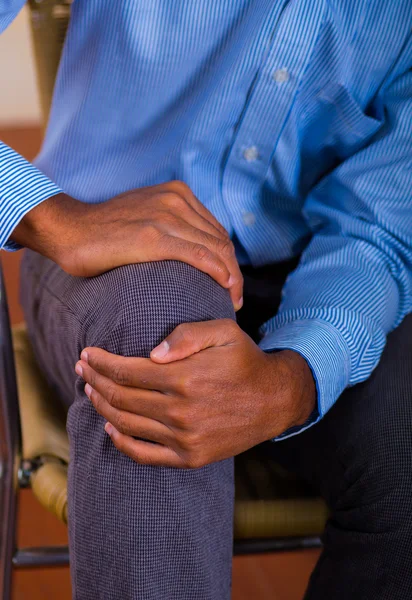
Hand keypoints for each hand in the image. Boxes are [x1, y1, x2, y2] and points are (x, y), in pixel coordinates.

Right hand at [11, 181, 242, 308]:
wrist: (69, 230)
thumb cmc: (104, 231)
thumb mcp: (146, 215)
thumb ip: (171, 224)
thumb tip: (193, 249)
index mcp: (178, 193)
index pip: (217, 230)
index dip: (229, 259)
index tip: (230, 283)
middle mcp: (176, 199)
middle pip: (221, 240)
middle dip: (235, 272)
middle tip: (235, 298)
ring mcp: (165, 215)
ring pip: (216, 249)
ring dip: (231, 278)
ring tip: (232, 300)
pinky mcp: (154, 237)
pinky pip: (199, 255)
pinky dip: (218, 272)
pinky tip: (225, 287)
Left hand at [75, 319, 315, 467]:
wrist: (275, 400)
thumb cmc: (245, 361)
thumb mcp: (224, 332)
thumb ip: (187, 336)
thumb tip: (151, 353)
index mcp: (185, 377)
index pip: (127, 371)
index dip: (102, 362)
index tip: (87, 354)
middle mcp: (181, 410)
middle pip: (121, 396)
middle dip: (95, 380)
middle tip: (82, 369)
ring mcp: (184, 438)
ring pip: (127, 423)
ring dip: (102, 406)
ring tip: (90, 391)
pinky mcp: (190, 457)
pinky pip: (145, 454)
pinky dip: (122, 442)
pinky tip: (110, 427)